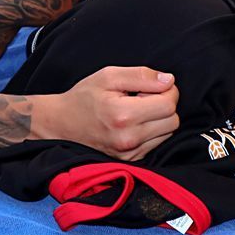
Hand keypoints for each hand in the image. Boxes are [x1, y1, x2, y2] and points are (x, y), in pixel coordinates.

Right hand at [43, 66, 179, 160]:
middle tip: (143, 96)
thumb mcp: (109, 76)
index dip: (167, 90)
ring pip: (168, 132)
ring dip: (159, 118)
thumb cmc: (84, 97)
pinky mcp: (131, 159)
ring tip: (136, 109)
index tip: (152, 85)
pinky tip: (134, 122)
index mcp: (123, 115)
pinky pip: (157, 142)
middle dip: (164, 104)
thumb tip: (169, 80)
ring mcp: (130, 153)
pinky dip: (152, 130)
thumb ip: (141, 75)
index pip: (168, 104)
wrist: (62, 124)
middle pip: (172, 120)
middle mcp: (129, 139)